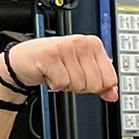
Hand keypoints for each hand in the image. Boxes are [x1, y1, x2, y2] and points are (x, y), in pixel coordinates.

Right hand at [0, 35, 118, 102]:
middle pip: (95, 84)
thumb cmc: (54, 63)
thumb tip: (113, 95)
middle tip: (67, 75)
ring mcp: (66, 47)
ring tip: (58, 73)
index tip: (84, 77)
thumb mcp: (82, 71)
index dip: (96, 86)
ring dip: (66, 85)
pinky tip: (49, 73)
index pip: (110, 79)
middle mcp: (82, 42)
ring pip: (78, 85)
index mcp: (94, 45)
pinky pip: (62, 83)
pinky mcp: (51, 55)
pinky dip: (54, 85)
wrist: (24, 60)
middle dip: (80, 87)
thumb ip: (101, 82)